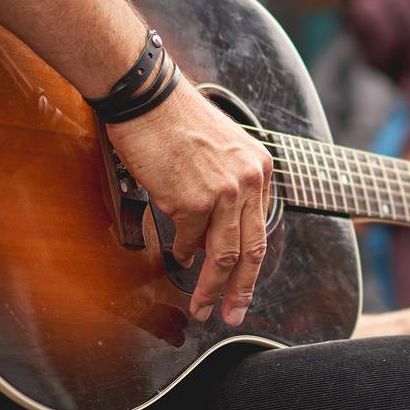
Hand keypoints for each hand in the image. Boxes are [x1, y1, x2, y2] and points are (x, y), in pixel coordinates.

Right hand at [106, 86, 272, 325]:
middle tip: (233, 313)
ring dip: (211, 286)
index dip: (251, 262)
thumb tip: (212, 234)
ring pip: (222, 255)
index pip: (261, 227)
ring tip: (202, 305)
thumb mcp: (222, 148)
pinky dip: (181, 251)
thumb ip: (229, 186)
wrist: (148, 97)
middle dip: (241, 288)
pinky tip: (177, 255)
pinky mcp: (191, 202)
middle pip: (250, 250)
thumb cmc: (174, 118)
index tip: (244, 284)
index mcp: (259, 168)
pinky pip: (187, 239)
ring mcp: (222, 194)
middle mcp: (248, 182)